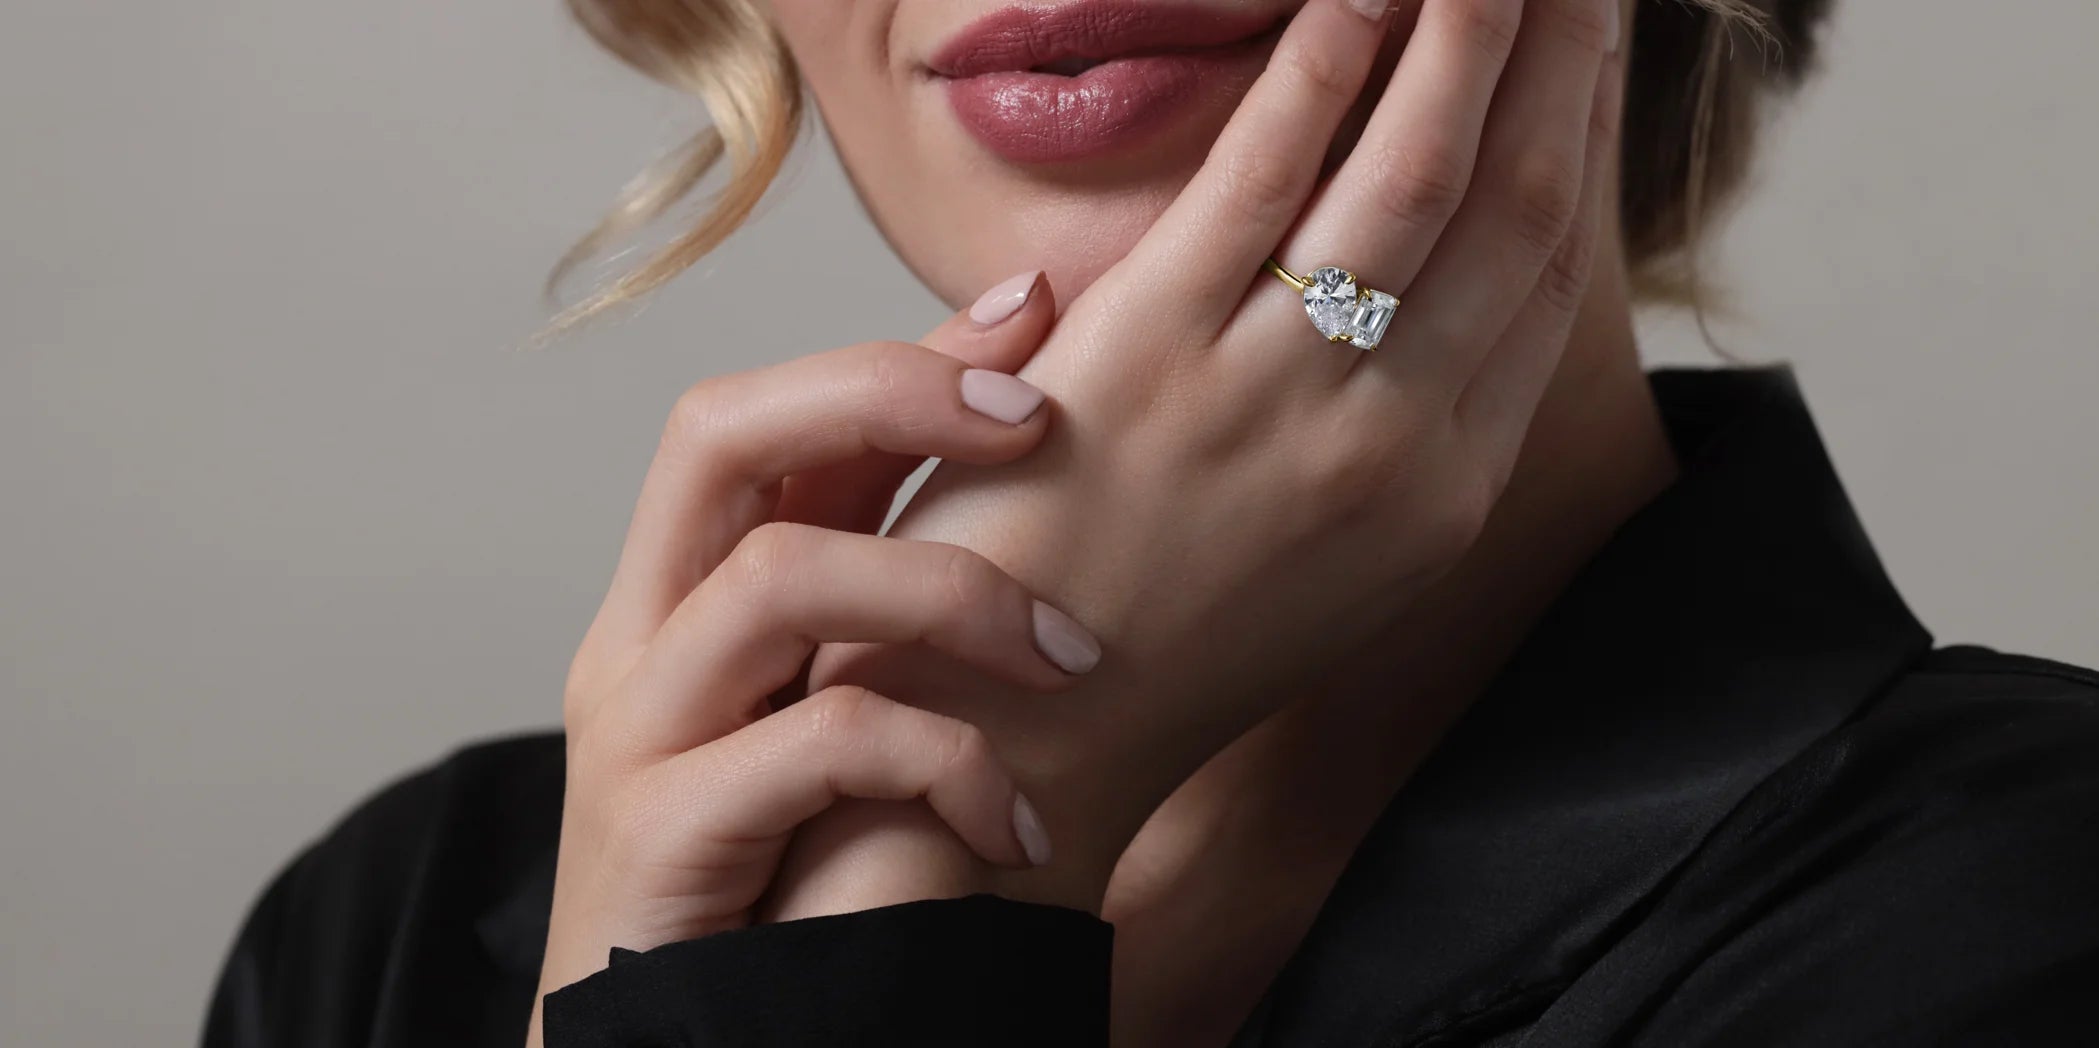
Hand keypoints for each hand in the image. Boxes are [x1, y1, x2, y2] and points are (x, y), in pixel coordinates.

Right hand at [528, 273, 1102, 1043]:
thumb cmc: (770, 875)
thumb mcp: (824, 711)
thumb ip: (888, 599)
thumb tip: (1024, 473)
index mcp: (678, 601)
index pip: (762, 421)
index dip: (896, 352)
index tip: (1032, 307)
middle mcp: (639, 644)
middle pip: (718, 438)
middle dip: (885, 395)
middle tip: (1037, 421)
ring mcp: (639, 737)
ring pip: (775, 579)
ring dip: (949, 596)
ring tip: (1071, 659)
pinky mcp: (667, 838)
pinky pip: (816, 746)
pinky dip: (941, 761)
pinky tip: (1014, 822)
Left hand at [781, 0, 1625, 910]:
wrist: (1027, 745)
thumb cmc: (1158, 641)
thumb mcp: (1323, 558)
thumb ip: (1380, 425)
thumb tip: (1395, 289)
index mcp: (1443, 489)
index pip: (1546, 272)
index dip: (1583, 133)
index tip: (1589, 46)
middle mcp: (1396, 440)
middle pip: (1518, 204)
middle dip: (1563, 58)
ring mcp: (1281, 396)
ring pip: (1419, 172)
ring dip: (1474, 32)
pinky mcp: (1158, 358)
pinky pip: (1268, 177)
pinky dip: (1325, 67)